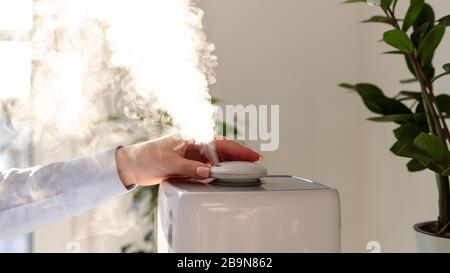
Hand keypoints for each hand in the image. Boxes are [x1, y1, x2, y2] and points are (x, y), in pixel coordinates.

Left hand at [115, 133, 261, 186]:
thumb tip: (208, 172)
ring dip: (229, 164)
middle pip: (222, 150)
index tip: (251, 155)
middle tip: (255, 163)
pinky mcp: (189, 164)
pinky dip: (218, 171)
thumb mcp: (170, 162)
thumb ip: (190, 168)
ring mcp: (193, 155)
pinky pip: (208, 167)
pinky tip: (225, 176)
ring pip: (217, 159)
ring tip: (244, 171)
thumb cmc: (148, 156)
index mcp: (192, 137)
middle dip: (239, 156)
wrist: (134, 165)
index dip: (238, 149)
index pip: (220, 143)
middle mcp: (195, 144)